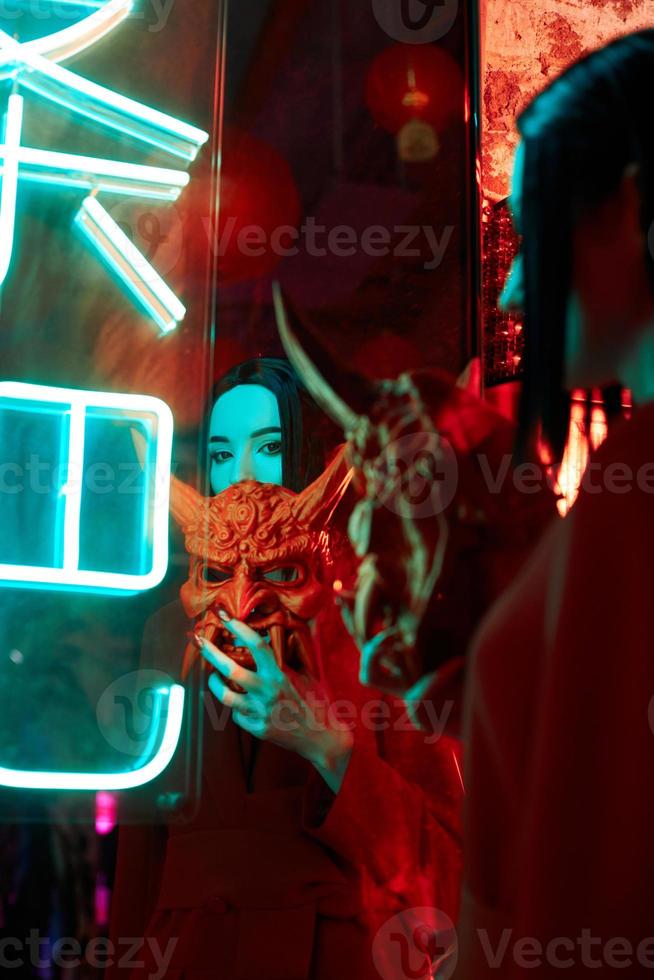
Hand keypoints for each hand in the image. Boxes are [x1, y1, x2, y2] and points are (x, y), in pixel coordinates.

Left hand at [196, 615, 352, 792]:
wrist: (322, 737)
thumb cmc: (317, 701)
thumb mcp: (308, 674)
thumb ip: (292, 655)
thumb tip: (280, 632)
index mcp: (280, 675)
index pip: (256, 646)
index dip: (238, 628)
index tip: (224, 615)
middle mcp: (267, 692)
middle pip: (231, 670)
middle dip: (211, 653)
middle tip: (198, 640)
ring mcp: (260, 712)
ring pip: (225, 696)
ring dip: (214, 683)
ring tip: (212, 675)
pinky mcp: (256, 729)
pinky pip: (237, 715)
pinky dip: (236, 706)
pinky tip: (241, 701)